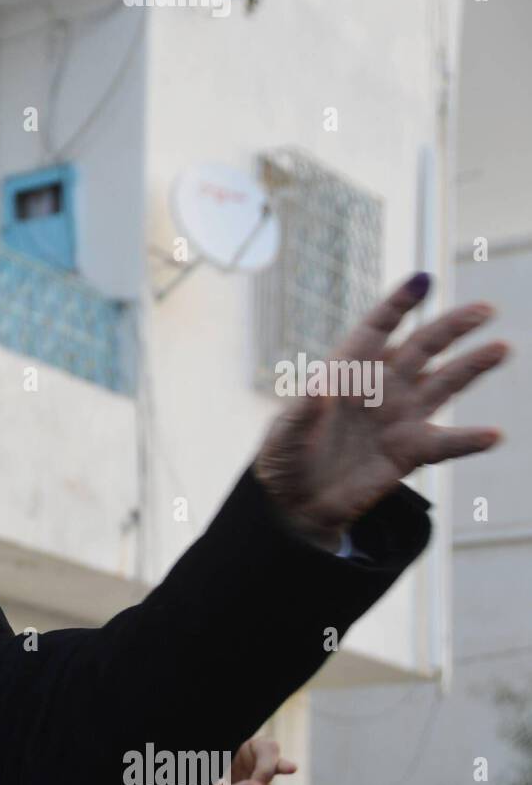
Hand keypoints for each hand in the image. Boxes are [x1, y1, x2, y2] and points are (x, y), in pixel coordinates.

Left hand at [254, 274, 507, 548]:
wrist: (296, 504)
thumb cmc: (283, 460)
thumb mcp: (283, 436)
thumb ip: (300, 413)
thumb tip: (320, 389)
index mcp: (347, 372)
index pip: (376, 329)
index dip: (398, 305)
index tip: (422, 280)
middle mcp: (380, 388)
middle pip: (421, 348)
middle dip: (451, 327)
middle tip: (484, 310)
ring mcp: (399, 417)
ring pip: (443, 384)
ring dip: (472, 366)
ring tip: (500, 349)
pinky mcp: (410, 451)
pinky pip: (446, 443)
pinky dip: (469, 440)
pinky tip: (493, 435)